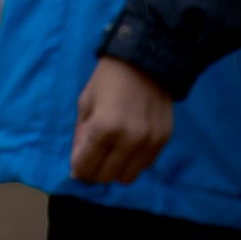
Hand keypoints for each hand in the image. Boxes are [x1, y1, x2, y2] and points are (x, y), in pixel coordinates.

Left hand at [71, 57, 173, 184]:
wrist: (145, 63)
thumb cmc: (107, 80)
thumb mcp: (85, 104)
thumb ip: (81, 135)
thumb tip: (77, 163)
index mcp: (104, 128)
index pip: (87, 166)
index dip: (78, 170)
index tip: (76, 167)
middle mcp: (129, 141)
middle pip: (107, 176)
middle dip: (94, 172)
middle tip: (91, 161)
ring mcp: (149, 143)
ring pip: (128, 177)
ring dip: (115, 170)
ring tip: (109, 155)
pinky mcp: (164, 141)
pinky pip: (145, 165)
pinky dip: (132, 162)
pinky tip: (126, 147)